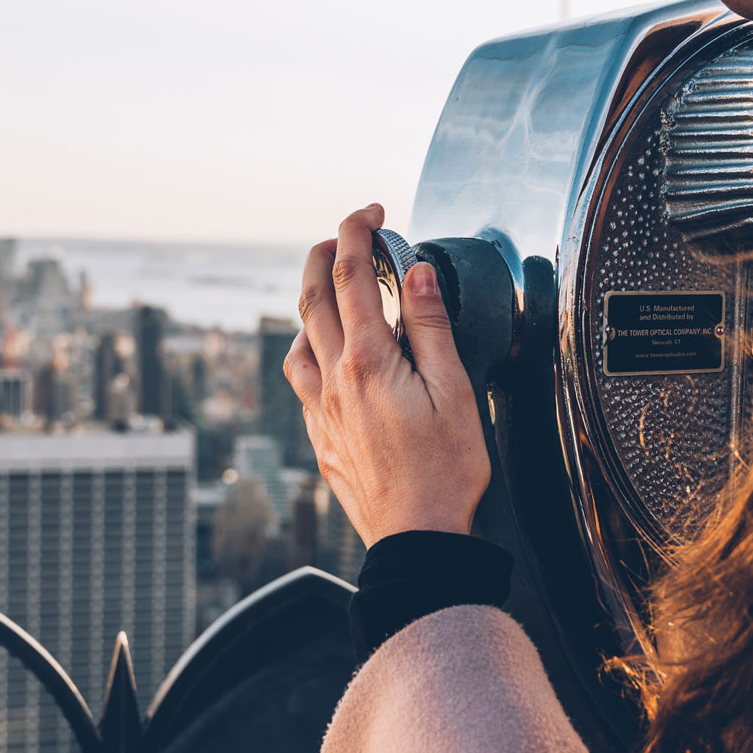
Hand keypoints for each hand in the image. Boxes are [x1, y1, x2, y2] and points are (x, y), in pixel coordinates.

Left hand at [283, 204, 490, 546]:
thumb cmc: (445, 471)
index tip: (372, 214)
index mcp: (368, 361)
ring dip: (310, 304)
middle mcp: (333, 381)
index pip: (352, 275)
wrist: (417, 539)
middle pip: (311, 298)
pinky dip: (310, 350)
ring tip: (332, 291)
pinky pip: (300, 381)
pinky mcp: (320, 438)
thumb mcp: (455, 389)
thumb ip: (431, 326)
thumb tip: (418, 274)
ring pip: (297, 340)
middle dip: (323, 253)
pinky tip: (328, 358)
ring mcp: (320, 412)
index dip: (357, 232)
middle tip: (345, 234)